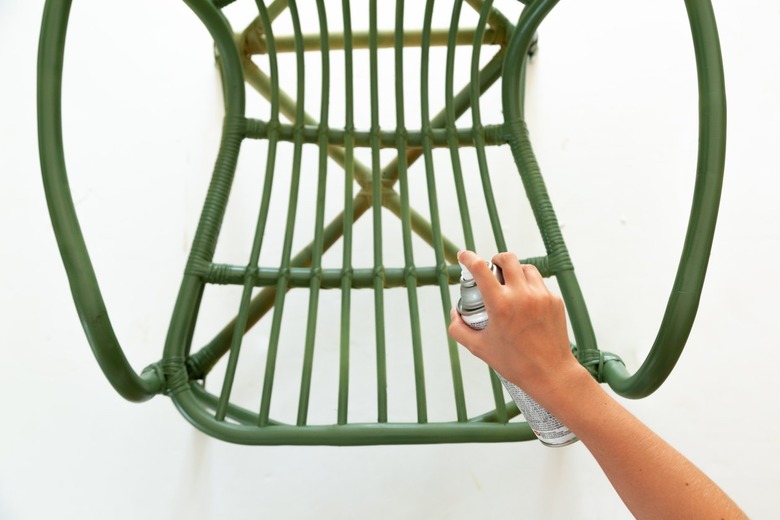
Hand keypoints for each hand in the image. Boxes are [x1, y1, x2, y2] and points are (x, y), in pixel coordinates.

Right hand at [448, 250, 583, 407]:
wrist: (551, 373)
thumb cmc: (516, 363)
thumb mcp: (479, 348)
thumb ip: (459, 329)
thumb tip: (454, 314)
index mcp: (500, 305)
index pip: (481, 269)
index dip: (468, 258)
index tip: (464, 255)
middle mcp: (522, 296)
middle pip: (508, 259)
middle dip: (497, 260)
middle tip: (492, 270)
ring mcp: (541, 296)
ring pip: (526, 268)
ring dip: (515, 271)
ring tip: (511, 286)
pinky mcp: (555, 301)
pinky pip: (540, 283)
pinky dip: (530, 286)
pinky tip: (526, 302)